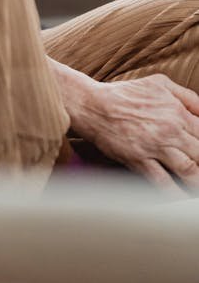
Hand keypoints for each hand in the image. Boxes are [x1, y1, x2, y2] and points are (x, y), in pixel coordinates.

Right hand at [79, 74, 198, 192]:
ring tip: (197, 187)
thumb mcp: (159, 84)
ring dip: (197, 182)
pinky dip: (176, 195)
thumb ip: (187, 96)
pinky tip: (181, 198)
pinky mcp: (139, 161)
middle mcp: (170, 131)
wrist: (93, 105)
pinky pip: (164, 184)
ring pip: (189, 172)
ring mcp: (155, 147)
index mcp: (177, 112)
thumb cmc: (126, 93)